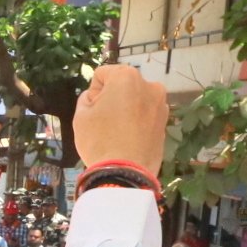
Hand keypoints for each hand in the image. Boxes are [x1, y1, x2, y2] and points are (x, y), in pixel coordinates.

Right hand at [74, 65, 167, 179]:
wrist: (125, 172)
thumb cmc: (99, 140)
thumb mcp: (80, 117)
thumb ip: (86, 99)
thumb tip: (95, 97)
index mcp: (126, 77)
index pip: (102, 74)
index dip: (93, 92)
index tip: (92, 110)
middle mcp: (149, 84)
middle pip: (122, 86)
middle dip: (112, 99)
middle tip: (104, 121)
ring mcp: (160, 103)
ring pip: (136, 100)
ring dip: (126, 109)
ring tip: (117, 132)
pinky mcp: (165, 121)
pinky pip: (145, 115)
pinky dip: (137, 122)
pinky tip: (129, 138)